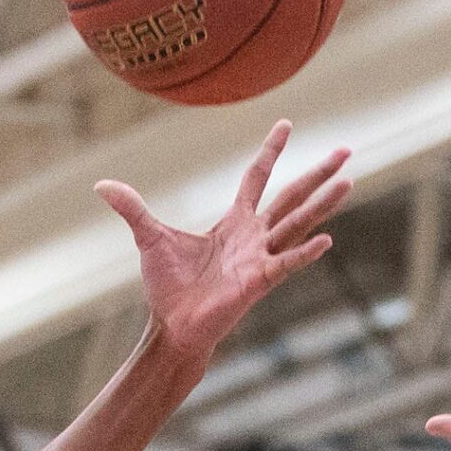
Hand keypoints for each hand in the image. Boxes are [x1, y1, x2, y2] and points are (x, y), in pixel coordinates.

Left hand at [98, 121, 352, 358]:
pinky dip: (304, 253)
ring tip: (349, 181)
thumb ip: (132, 208)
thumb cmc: (167, 287)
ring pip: (298, 223)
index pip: (258, 178)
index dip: (271, 151)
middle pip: (291, 195)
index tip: (286, 124)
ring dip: (323, 203)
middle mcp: (253, 236)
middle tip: (347, 149)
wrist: (172, 326)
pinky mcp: (258, 281)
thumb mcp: (149, 238)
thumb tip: (101, 184)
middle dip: (317, 173)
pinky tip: (327, 240)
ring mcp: (259, 257)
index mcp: (233, 222)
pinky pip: (285, 263)